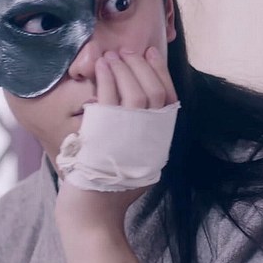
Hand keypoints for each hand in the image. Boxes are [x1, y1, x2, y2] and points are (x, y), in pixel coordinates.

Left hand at [55, 45, 177, 224]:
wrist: (93, 211)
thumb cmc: (110, 185)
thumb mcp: (138, 156)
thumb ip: (143, 133)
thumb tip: (143, 103)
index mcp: (161, 140)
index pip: (169, 97)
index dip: (160, 71)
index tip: (150, 52)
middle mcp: (151, 137)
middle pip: (153, 90)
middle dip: (140, 64)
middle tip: (127, 50)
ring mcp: (131, 135)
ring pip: (135, 90)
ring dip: (123, 67)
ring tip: (112, 55)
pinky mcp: (107, 133)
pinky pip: (110, 96)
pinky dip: (107, 76)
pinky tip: (101, 66)